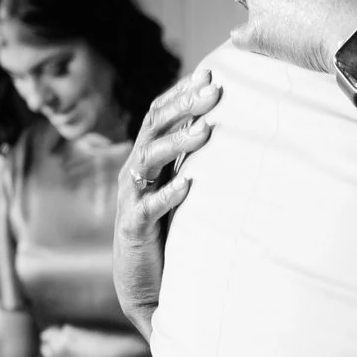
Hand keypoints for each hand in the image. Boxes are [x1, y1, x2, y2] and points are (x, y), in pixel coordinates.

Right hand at [115, 70, 221, 335]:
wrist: (143, 284)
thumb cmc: (168, 229)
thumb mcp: (180, 186)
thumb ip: (194, 158)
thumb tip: (226, 124)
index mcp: (145, 158)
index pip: (158, 114)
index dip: (180, 92)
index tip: (208, 72)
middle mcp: (134, 172)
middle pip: (153, 127)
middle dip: (183, 107)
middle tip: (215, 91)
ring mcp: (130, 199)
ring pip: (147, 160)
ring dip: (178, 144)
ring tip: (206, 132)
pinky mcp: (133, 229)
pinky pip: (147, 208)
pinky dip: (167, 195)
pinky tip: (188, 185)